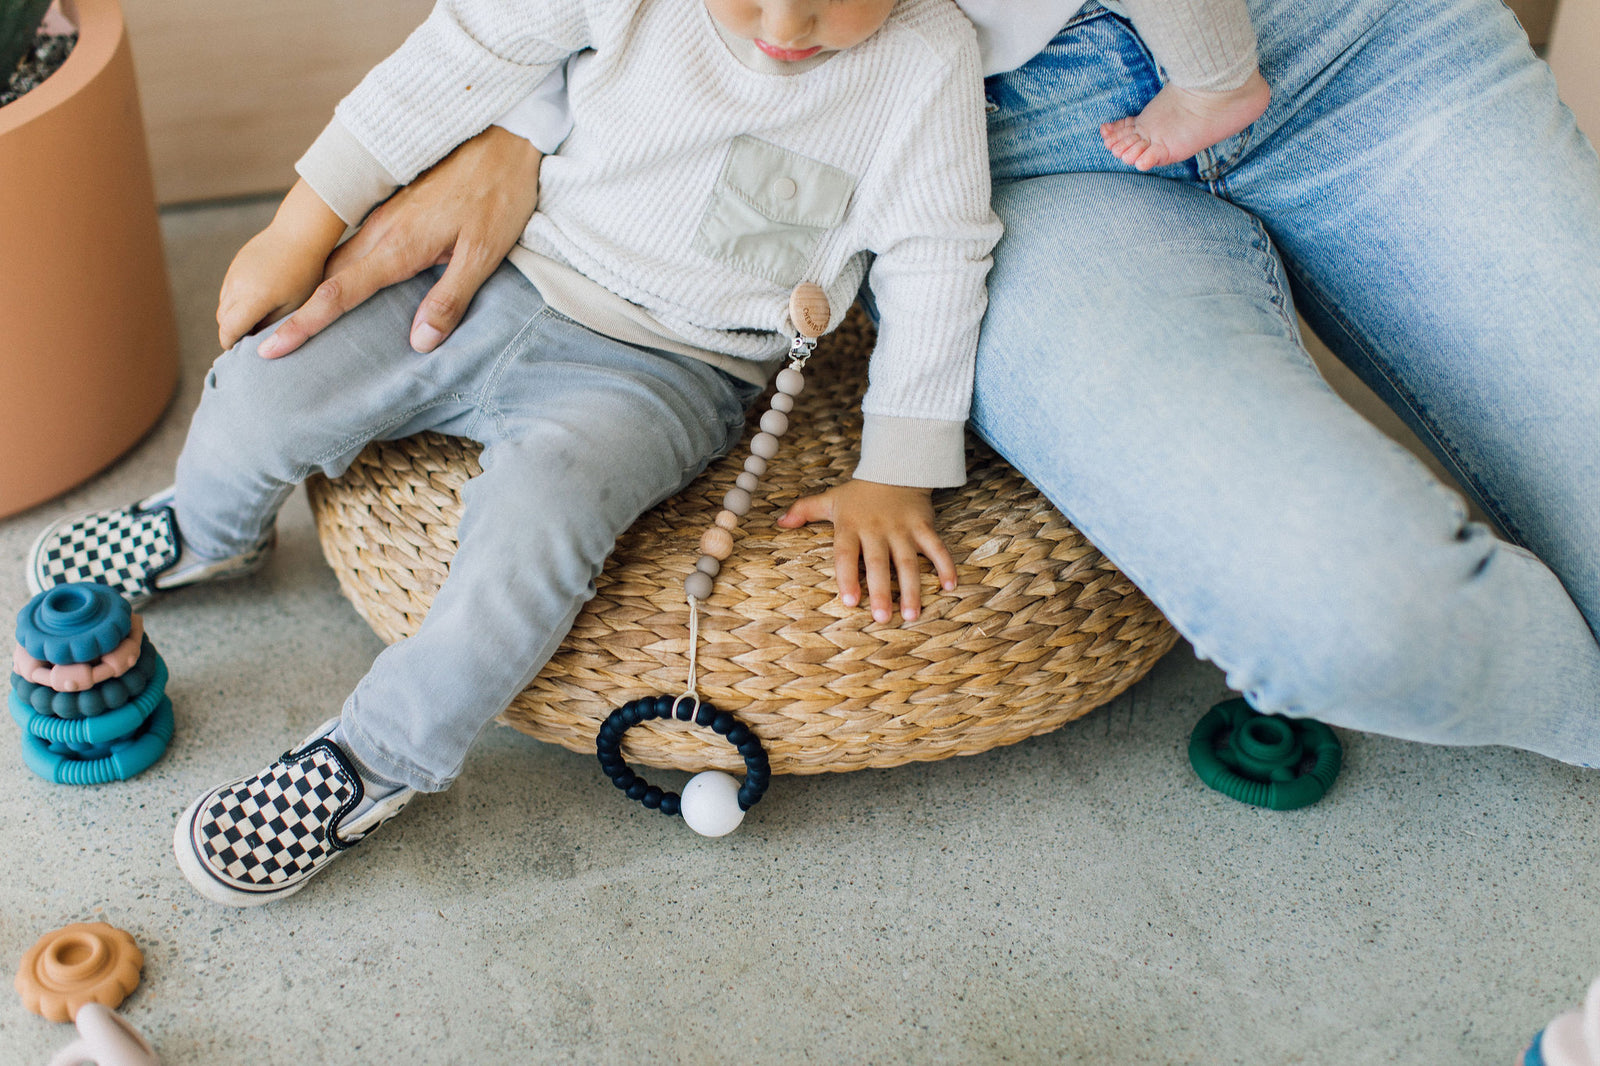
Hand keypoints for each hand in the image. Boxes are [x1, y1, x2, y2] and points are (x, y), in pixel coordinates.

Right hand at [217, 181, 344, 350]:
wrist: (301, 233)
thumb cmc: (306, 274)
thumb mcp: (294, 306)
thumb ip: (273, 325)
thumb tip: (258, 342)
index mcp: (251, 299)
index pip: (229, 330)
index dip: (231, 344)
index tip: (240, 351)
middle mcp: (236, 286)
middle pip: (223, 319)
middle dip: (232, 331)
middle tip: (249, 339)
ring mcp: (234, 272)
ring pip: (224, 303)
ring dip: (233, 315)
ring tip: (254, 321)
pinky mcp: (236, 263)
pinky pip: (229, 288)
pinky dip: (235, 300)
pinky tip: (256, 301)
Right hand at [256, 127, 543, 358]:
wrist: (503, 139)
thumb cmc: (499, 197)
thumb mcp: (484, 254)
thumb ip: (450, 300)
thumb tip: (418, 343)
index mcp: (399, 246)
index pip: (339, 294)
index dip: (305, 325)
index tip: (272, 349)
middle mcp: (381, 232)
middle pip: (325, 279)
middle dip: (296, 315)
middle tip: (266, 349)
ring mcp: (385, 219)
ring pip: (337, 262)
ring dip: (312, 293)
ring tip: (293, 326)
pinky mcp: (394, 211)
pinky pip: (355, 249)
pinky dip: (337, 273)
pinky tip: (338, 289)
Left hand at [777, 479, 957, 622]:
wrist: (896, 464)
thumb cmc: (860, 491)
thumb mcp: (831, 498)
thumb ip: (805, 510)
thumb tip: (779, 522)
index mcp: (851, 526)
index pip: (846, 554)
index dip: (847, 578)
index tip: (850, 602)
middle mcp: (877, 529)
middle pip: (878, 564)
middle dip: (880, 591)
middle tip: (881, 618)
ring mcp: (903, 528)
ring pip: (908, 562)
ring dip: (911, 589)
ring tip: (912, 614)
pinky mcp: (924, 526)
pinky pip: (937, 547)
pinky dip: (946, 565)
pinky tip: (950, 586)